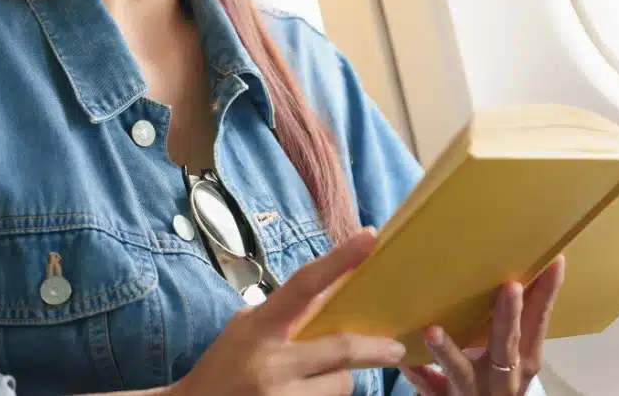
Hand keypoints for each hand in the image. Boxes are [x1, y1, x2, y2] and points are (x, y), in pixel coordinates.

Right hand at [169, 227, 407, 395]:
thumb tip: (330, 293)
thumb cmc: (223, 367)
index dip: (338, 260)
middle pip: (341, 349)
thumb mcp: (246, 330)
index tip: (369, 237)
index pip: (303, 285)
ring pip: (340, 384)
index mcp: (259, 327)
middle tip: (396, 347)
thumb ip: (285, 314)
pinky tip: (307, 394)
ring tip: (318, 380)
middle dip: (374, 348)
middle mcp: (271, 363)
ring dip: (340, 379)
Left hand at [400, 255, 566, 395]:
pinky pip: (432, 390)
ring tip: (431, 331)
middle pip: (507, 346)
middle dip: (508, 317)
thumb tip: (515, 267)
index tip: (554, 262)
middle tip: (511, 286)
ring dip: (448, 352)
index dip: (546, 295)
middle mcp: (505, 378)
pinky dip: (419, 377)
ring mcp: (475, 391)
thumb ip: (508, 322)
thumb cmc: (499, 379)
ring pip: (463, 372)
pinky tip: (405, 363)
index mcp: (524, 360)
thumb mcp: (511, 354)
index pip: (539, 323)